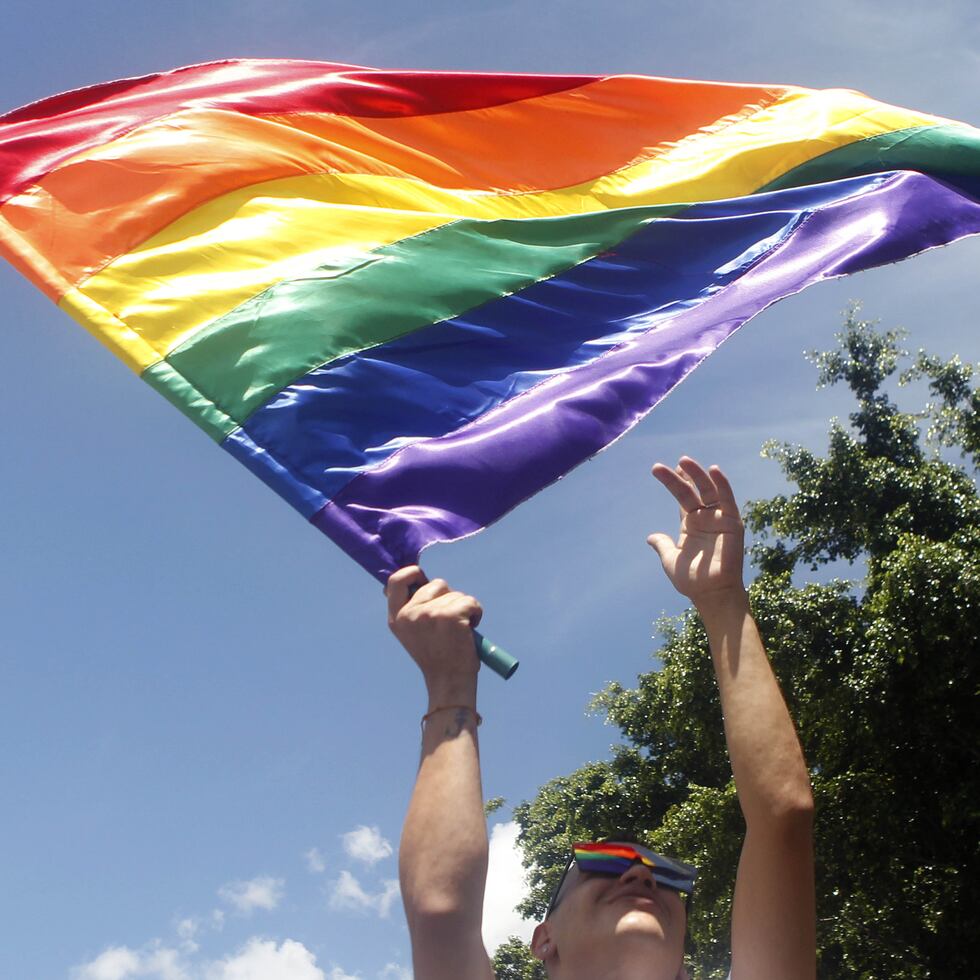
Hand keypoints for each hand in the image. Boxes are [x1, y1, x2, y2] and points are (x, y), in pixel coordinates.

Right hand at [387, 566, 482, 699]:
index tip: (423, 578)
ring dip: (463, 607)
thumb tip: (418, 580)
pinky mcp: (451, 615)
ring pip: (455, 594)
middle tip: (450, 620)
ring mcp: (430, 613)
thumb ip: (413, 608)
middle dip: (448, 596)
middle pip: (436, 584)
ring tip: (460, 630)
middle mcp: (410, 614)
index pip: (396, 580)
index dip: (412, 573)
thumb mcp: (414, 632)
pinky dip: (476, 612)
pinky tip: (471, 629)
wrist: (449, 682)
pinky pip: (469, 601)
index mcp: (397, 618)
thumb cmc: (437, 656)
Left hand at [647, 457, 744, 603]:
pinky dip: (723, 484)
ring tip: (684, 461)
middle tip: (667, 464)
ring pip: (709, 490)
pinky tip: (714, 470)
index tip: (661, 468)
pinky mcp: (732, 522)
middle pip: (692, 490)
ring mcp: (719, 518)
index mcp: (690, 524)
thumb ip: (662, 545)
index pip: (683, 497)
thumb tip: (650, 537)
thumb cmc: (692, 581)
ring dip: (698, 475)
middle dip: (681, 476)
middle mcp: (705, 518)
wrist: (711, 594)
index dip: (674, 482)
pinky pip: (728, 500)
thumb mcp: (671, 560)